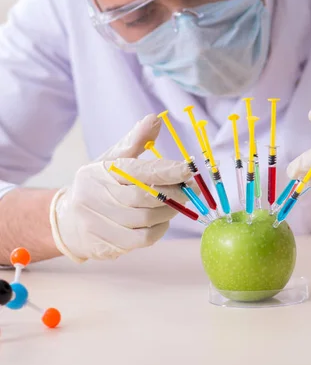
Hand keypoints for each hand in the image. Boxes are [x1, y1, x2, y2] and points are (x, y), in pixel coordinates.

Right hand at [50, 114, 192, 261]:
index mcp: (101, 172)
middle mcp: (97, 197)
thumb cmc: (96, 186)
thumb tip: (156, 119)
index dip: (166, 170)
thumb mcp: (110, 160)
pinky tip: (162, 221)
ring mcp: (99, 223)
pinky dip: (159, 230)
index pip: (138, 171)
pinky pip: (142, 240)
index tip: (188, 169)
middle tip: (190, 190)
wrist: (66, 221)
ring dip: (169, 212)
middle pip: (144, 197)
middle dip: (173, 194)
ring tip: (178, 204)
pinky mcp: (106, 245)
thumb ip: (134, 141)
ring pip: (146, 220)